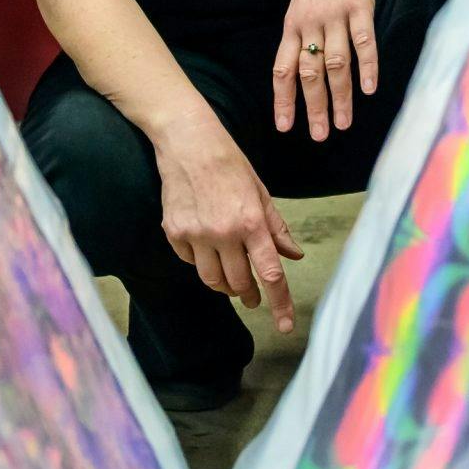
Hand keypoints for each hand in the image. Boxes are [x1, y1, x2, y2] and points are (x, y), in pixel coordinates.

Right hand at [153, 115, 305, 332]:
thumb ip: (276, 227)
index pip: (270, 274)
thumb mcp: (261, 192)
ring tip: (232, 281)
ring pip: (213, 281)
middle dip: (249, 293)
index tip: (284, 325)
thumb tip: (293, 255)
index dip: (280, 303)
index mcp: (251, 222)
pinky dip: (201, 263)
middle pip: (240, 283)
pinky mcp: (174, 232)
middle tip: (252, 295)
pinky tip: (206, 250)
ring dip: (225, 286)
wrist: (188, 143)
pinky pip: (191, 263)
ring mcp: (196, 234)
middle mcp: (224, 232)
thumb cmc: (229, 164)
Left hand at [274, 0, 378, 140]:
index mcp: (293, 24)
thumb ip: (302, 32)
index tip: (285, 127)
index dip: (283, 100)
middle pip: (309, 73)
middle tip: (319, 136)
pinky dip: (367, 67)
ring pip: (335, 64)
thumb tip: (302, 68)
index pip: (282, 69)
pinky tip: (370, 90)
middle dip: (313, 108)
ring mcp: (335, 14)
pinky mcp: (360, 5)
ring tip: (343, 124)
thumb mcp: (302, 0)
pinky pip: (363, 42)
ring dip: (339, 97)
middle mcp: (310, 22)